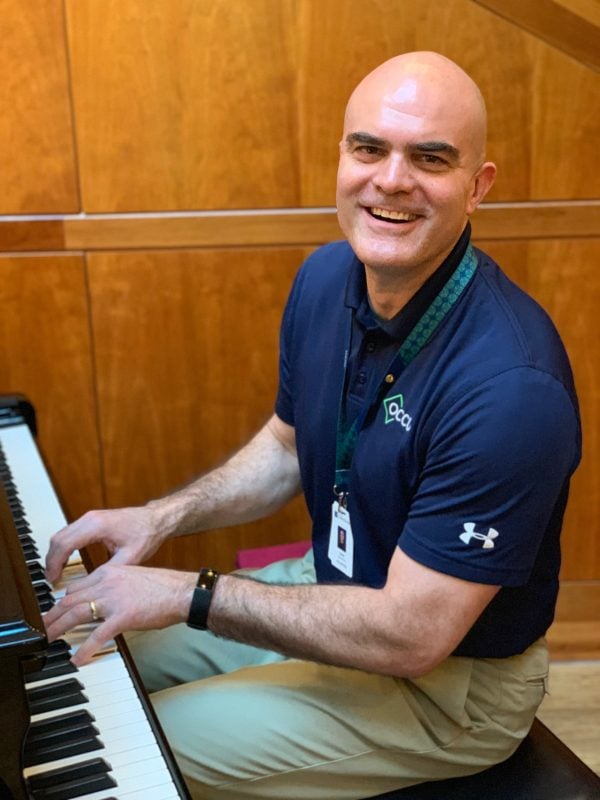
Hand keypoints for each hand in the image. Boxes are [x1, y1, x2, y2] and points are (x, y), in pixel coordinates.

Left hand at [44, 563, 197, 664]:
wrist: (182, 592)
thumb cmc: (163, 587)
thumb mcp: (133, 578)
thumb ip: (114, 586)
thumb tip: (99, 602)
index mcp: (110, 571)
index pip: (76, 586)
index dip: (61, 600)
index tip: (54, 610)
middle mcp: (107, 582)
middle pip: (70, 599)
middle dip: (52, 615)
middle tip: (42, 628)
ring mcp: (114, 599)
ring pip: (76, 614)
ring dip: (58, 629)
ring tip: (48, 640)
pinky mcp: (123, 616)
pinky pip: (97, 635)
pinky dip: (85, 649)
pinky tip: (77, 659)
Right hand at [45, 506, 163, 583]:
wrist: (157, 519)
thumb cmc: (146, 534)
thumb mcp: (129, 558)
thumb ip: (108, 571)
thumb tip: (89, 586)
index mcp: (97, 526)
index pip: (65, 544)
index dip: (55, 564)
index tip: (52, 579)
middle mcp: (90, 518)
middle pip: (58, 538)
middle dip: (51, 560)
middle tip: (51, 579)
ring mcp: (90, 517)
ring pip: (62, 534)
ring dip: (56, 553)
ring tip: (56, 574)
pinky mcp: (93, 520)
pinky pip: (70, 533)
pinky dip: (64, 547)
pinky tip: (65, 561)